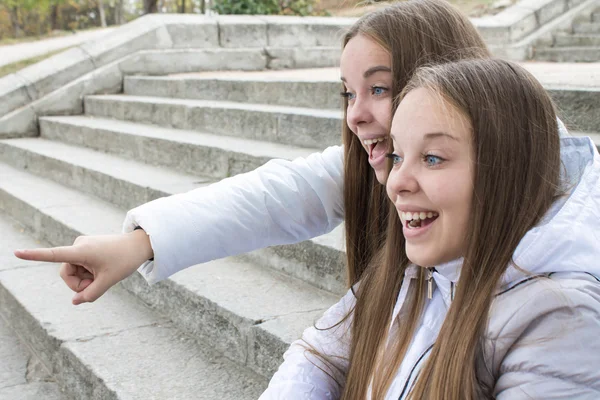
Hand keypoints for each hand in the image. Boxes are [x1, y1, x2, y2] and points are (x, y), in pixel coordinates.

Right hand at [14, 230, 152, 304]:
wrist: (138, 245)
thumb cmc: (124, 261)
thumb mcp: (108, 281)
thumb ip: (90, 295)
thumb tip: (75, 302)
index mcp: (81, 251)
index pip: (54, 254)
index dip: (34, 256)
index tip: (16, 252)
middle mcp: (78, 245)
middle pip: (66, 274)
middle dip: (79, 284)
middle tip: (97, 284)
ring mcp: (81, 246)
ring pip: (73, 272)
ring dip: (85, 279)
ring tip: (102, 275)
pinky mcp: (85, 248)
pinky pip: (80, 267)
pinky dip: (88, 273)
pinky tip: (102, 270)